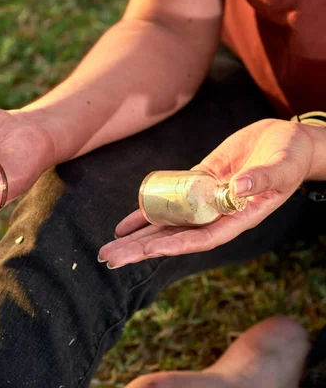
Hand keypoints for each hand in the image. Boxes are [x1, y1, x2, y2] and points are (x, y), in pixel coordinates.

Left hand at [99, 118, 314, 267]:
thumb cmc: (291, 156)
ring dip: (136, 238)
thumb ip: (263, 178)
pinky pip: (167, 203)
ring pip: (165, 225)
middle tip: (109, 258)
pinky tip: (123, 227)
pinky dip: (145, 214)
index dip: (176, 244)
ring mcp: (202, 202)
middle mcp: (216, 216)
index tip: (149, 250)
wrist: (285, 140)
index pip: (203, 238)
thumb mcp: (282, 166)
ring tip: (108, 249)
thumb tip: (238, 187)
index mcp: (238, 218)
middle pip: (173, 238)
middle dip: (141, 249)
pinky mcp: (194, 185)